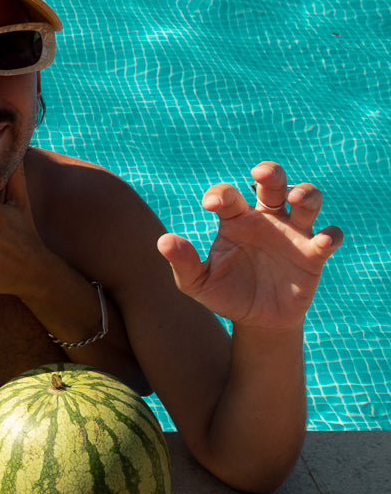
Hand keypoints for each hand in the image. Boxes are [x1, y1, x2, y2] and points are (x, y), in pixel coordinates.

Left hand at [157, 162, 344, 328]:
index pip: (228, 196)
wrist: (255, 321)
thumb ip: (183, 262)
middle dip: (270, 173)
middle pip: (273, 183)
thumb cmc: (224, 293)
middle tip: (261, 174)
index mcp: (235, 220)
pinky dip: (329, 236)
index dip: (220, 195)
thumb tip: (163, 242)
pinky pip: (329, 237)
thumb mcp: (197, 282)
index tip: (210, 205)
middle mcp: (265, 219)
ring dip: (305, 193)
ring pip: (307, 199)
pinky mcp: (313, 254)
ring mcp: (292, 234)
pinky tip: (321, 242)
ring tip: (295, 200)